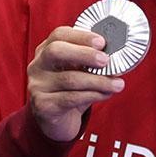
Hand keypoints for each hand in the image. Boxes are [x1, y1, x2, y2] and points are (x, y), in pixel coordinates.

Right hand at [26, 27, 124, 141]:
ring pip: (69, 79)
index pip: (59, 35)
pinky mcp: (43, 105)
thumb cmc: (71, 91)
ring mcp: (37, 86)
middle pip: (56, 51)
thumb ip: (91, 61)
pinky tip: (106, 94)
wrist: (56, 122)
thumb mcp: (79, 72)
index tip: (102, 42)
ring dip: (98, 81)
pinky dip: (93, 95)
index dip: (81, 36)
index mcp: (46, 51)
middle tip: (106, 60)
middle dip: (84, 54)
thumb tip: (118, 55)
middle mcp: (37, 66)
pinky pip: (71, 98)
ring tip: (117, 84)